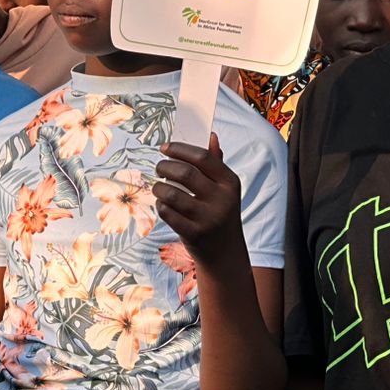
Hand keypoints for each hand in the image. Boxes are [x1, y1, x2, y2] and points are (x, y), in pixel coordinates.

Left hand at [153, 134, 245, 267]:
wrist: (225, 253)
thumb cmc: (220, 213)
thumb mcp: (225, 190)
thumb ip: (216, 164)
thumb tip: (211, 136)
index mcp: (230, 183)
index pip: (203, 157)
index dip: (180, 149)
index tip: (165, 148)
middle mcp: (222, 199)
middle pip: (185, 173)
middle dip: (165, 166)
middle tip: (159, 167)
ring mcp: (208, 218)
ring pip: (172, 194)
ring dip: (159, 187)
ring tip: (159, 187)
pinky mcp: (194, 234)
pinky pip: (167, 213)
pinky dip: (160, 205)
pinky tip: (163, 204)